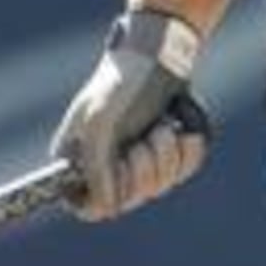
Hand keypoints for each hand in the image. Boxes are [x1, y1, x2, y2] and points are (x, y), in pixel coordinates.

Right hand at [50, 9, 213, 221]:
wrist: (159, 54)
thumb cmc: (122, 83)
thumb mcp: (100, 122)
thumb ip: (97, 168)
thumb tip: (108, 210)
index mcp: (78, 159)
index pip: (86, 206)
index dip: (105, 199)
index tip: (122, 175)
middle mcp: (106, 165)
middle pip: (129, 199)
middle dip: (144, 166)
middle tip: (148, 138)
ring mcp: (138, 160)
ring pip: (159, 185)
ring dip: (167, 153)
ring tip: (163, 125)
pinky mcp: (168, 151)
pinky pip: (183, 170)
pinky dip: (187, 150)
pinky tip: (181, 128)